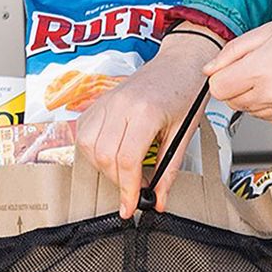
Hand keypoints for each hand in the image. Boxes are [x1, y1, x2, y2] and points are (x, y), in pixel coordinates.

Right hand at [75, 25, 222, 216]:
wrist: (180, 63)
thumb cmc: (186, 94)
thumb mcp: (183, 136)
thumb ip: (168, 171)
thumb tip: (159, 200)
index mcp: (145, 112)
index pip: (127, 160)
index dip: (127, 190)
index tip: (130, 208)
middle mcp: (121, 104)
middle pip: (105, 156)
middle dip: (117, 181)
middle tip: (133, 189)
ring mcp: (107, 100)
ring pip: (89, 146)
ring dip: (103, 167)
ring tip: (123, 171)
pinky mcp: (99, 101)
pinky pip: (84, 132)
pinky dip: (93, 150)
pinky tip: (110, 154)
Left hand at [203, 4, 271, 126]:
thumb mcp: (266, 30)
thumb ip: (232, 52)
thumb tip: (210, 69)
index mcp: (260, 70)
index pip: (218, 89)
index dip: (222, 78)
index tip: (231, 71)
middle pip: (234, 103)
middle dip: (240, 87)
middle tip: (261, 66)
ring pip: (254, 113)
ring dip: (259, 97)